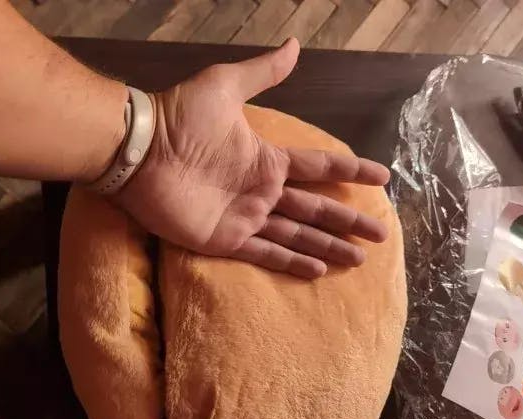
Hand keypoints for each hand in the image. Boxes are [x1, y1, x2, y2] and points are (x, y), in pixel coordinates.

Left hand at [114, 38, 390, 278]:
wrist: (140, 150)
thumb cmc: (179, 116)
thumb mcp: (226, 85)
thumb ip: (263, 72)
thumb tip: (295, 45)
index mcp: (267, 159)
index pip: (320, 167)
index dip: (351, 170)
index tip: (381, 178)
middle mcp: (262, 191)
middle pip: (316, 208)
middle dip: (349, 220)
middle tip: (381, 234)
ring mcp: (245, 217)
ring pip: (298, 234)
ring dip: (329, 246)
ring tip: (359, 259)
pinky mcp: (225, 239)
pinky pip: (266, 252)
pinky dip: (293, 262)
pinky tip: (319, 269)